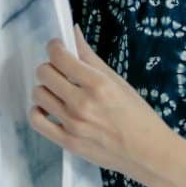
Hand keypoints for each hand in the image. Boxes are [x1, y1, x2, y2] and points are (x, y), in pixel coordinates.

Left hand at [29, 26, 175, 184]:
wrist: (148, 153)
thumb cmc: (138, 116)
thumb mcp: (118, 82)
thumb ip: (91, 58)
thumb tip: (73, 33)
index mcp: (98, 84)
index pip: (59, 56)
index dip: (55, 47)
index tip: (58, 47)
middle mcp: (82, 103)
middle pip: (44, 73)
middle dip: (50, 66)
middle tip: (61, 70)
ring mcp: (72, 124)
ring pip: (38, 94)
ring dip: (45, 87)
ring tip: (58, 90)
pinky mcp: (67, 142)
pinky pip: (36, 121)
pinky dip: (38, 110)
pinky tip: (49, 108)